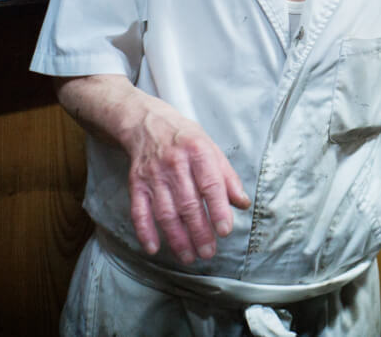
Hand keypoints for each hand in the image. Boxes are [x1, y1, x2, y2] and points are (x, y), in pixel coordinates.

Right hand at [123, 102, 251, 263]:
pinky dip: (145, 231)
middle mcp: (175, 164)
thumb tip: (243, 203)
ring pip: (165, 212)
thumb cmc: (187, 140)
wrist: (148, 124)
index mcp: (198, 152)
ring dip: (177, 238)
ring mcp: (153, 175)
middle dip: (199, 231)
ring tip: (189, 256)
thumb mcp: (212, 150)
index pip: (210, 184)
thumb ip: (228, 178)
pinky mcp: (137, 184)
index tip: (225, 230)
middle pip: (188, 203)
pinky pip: (139, 211)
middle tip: (208, 252)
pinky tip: (154, 248)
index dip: (218, 209)